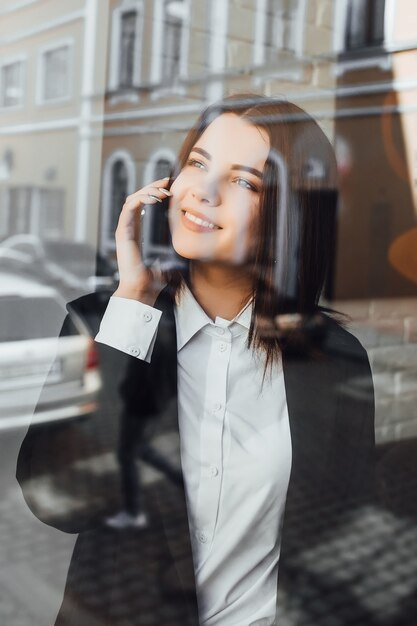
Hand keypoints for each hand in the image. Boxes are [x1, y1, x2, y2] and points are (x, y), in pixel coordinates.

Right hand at [113, 177, 171, 303]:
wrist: (142, 291)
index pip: (143, 203)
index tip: (170, 187)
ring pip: (132, 198)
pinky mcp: (122, 232)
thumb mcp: (170, 259)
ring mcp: (124, 229)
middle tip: (168, 182)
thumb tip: (191, 248)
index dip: (155, 192)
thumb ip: (176, 251)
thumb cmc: (154, 280)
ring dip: (148, 190)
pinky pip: (129, 207)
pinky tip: (155, 198)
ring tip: (163, 190)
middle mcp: (129, 227)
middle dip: (152, 186)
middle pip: (137, 197)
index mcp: (138, 231)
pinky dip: (141, 198)